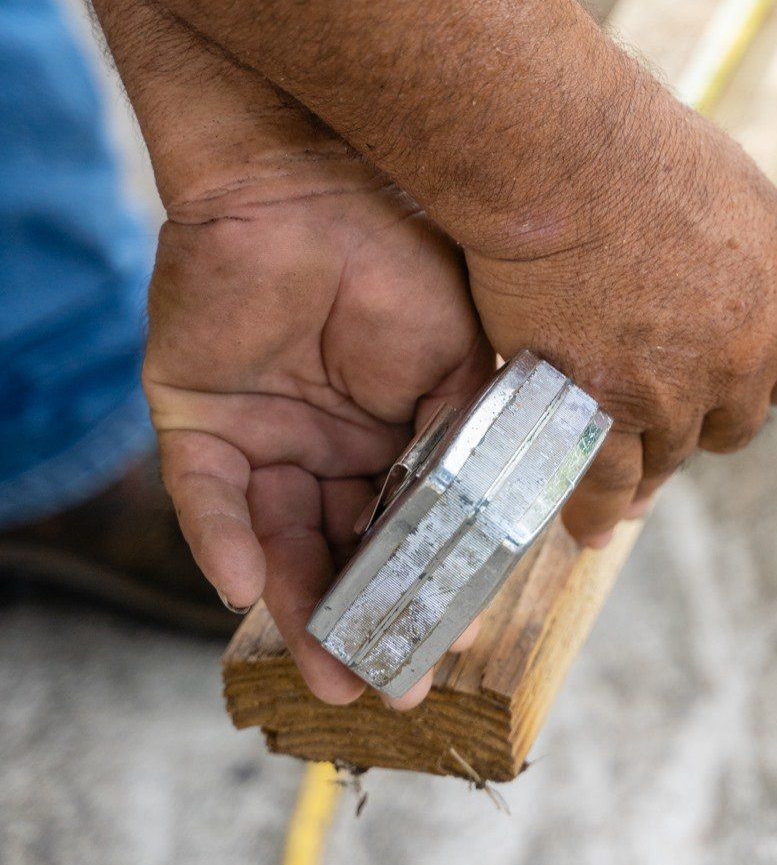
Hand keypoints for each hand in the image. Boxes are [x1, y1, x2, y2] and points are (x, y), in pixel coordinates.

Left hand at [147, 164, 494, 705]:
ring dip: (296, 601)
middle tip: (377, 685)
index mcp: (394, 433)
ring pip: (276, 536)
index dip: (419, 583)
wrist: (315, 179)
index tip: (442, 642)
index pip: (403, 526)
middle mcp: (327, 443)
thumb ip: (468, 442)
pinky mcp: (198, 414)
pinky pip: (207, 492)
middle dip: (356, 616)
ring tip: (324, 667)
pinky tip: (244, 587)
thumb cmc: (406, 259)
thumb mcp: (465, 364)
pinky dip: (222, 538)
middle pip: (338, 546)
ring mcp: (263, 431)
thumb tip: (491, 527)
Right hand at [463, 88, 776, 545]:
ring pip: (667, 457)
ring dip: (645, 465)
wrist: (566, 157)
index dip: (758, 383)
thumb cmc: (640, 150)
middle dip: (698, 419)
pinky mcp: (605, 409)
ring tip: (623, 491)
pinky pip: (608, 479)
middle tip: (660, 412)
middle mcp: (744, 360)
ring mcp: (675, 393)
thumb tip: (727, 279)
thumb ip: (740, 259)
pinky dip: (597, 504)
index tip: (730, 385)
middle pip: (732, 425)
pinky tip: (589, 524)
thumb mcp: (731, 195)